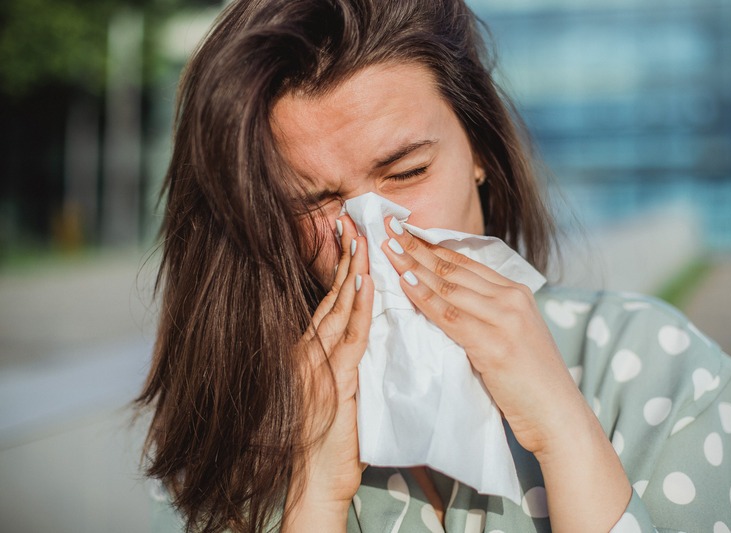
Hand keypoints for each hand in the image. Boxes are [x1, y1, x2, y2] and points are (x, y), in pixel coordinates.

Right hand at [283, 215, 371, 529]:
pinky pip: (348, 337)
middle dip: (345, 258)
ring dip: (352, 272)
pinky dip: (357, 308)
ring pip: (338, 309)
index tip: (352, 237)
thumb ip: (348, 359)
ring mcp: (315, 363)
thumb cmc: (332, 438)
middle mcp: (307, 351)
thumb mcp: (341, 389)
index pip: (329, 301)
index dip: (342, 268)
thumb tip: (369, 332)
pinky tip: (366, 283)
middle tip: (355, 222)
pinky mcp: (330, 379)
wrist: (317, 478)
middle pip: (331, 296)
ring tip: (364, 240)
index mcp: (310, 351)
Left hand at [379, 216, 581, 455]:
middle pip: (453, 267)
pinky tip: (405, 283)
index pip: (465, 261)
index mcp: (516, 292)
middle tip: (387, 229)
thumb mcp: (510, 335)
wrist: (557, 415)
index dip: (431, 245)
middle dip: (416, 247)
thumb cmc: (530, 381)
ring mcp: (505, 319)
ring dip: (413, 266)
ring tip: (387, 249)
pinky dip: (424, 298)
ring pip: (449, 286)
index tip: (404, 230)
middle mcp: (512, 298)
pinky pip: (450, 315)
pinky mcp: (495, 344)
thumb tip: (446, 301)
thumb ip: (485, 314)